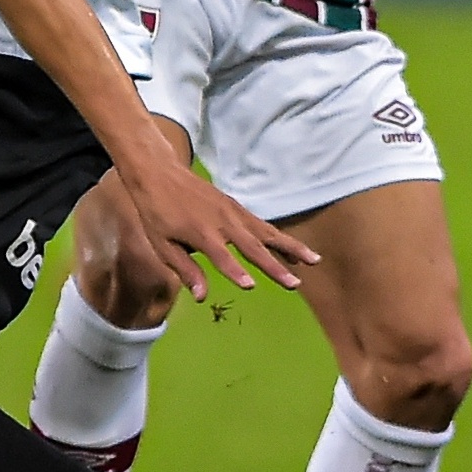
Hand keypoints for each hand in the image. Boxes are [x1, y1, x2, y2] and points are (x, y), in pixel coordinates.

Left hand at [122, 153, 317, 299]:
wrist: (161, 175)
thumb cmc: (157, 215)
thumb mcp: (162, 245)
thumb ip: (185, 269)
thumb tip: (202, 297)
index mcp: (201, 233)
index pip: (221, 257)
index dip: (235, 271)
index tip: (252, 286)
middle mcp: (223, 222)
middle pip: (253, 247)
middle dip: (275, 267)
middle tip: (295, 284)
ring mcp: (233, 213)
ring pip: (267, 233)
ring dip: (291, 248)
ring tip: (314, 261)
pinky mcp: (237, 208)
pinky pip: (263, 225)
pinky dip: (280, 237)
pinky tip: (294, 249)